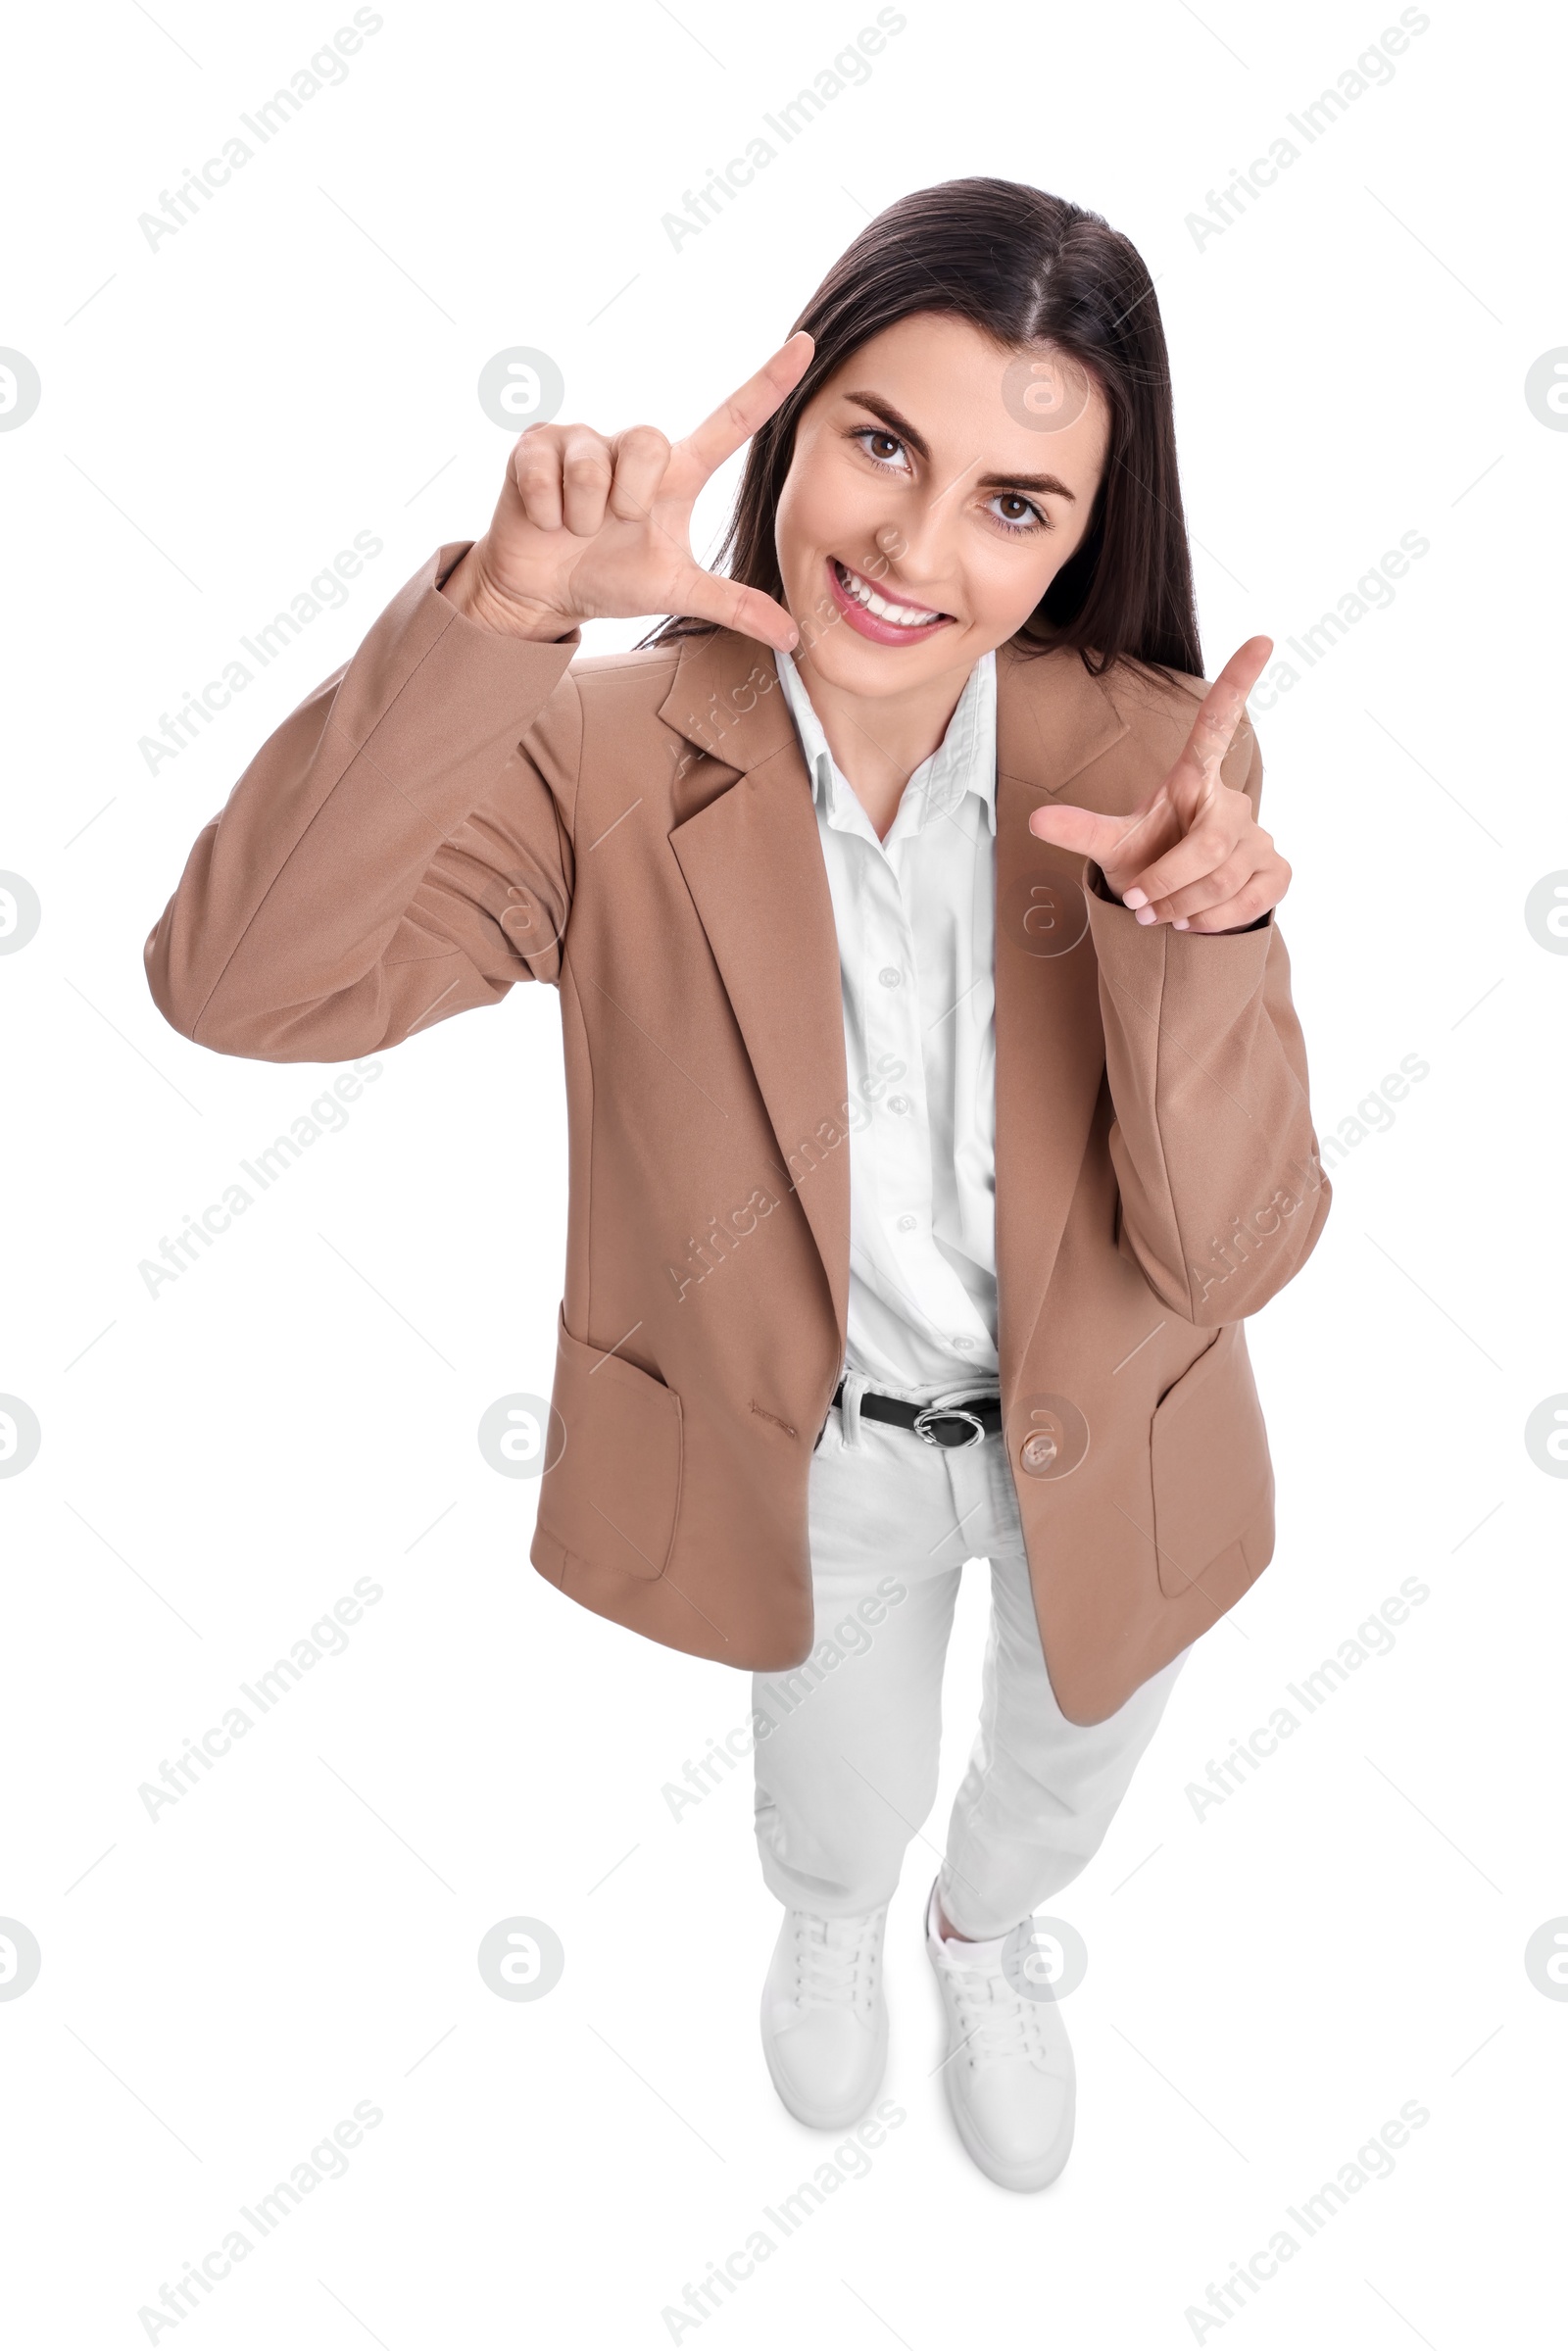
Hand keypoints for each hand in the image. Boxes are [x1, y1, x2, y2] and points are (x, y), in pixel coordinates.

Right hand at [441, 333, 814, 649]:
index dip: (767, 382)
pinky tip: (546, 520)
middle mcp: (633, 445)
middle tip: (613, 525)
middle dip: (629, 498)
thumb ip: (734, 605)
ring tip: (577, 528)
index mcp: (678, 472)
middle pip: (649, 440)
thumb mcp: (677, 591)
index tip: (806, 345)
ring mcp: (584, 438)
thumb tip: (793, 639)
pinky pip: (547, 471)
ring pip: (593, 463)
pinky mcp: (536, 443)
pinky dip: (547, 512)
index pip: (731, 420)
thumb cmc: (611, 578)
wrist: (543, 592)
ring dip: (582, 514)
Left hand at [1028, 636, 1288, 932]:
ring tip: (1160, 914)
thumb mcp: (1112, 846)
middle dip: (1168, 883)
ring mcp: (1259, 836)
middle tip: (1140, 904)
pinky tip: (1193, 923)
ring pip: (1226, 878)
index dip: (1237, 685)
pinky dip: (1214, 921)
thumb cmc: (1148, 861)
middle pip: (1210, 846)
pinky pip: (1251, 899)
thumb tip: (1034, 820)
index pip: (1217, 725)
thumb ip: (1081, 830)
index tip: (1260, 639)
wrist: (1178, 906)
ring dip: (1183, 906)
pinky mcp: (1276, 870)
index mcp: (1193, 781)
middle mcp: (1231, 801)